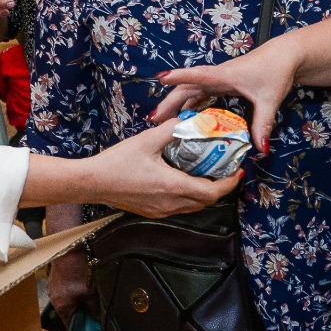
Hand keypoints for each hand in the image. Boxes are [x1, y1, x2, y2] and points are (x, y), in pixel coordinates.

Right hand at [48, 247, 94, 319]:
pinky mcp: (56, 278)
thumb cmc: (78, 269)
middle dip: (82, 313)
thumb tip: (98, 319)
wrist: (70, 246)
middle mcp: (54, 298)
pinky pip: (65, 290)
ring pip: (68, 300)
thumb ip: (94, 308)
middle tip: (96, 312)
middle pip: (70, 313)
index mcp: (61, 306)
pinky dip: (74, 291)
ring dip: (79, 301)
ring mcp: (53, 287)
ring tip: (90, 296)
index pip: (71, 325)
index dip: (83, 329)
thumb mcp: (91, 292)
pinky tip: (83, 284)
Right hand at [80, 118, 242, 217]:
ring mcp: (161, 210)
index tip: (238, 170)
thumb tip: (189, 119)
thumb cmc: (117, 162)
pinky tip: (185, 180)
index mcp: (173, 186)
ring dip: (206, 193)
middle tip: (226, 169)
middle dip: (221, 187)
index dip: (230, 183)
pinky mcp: (153, 212)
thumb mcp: (146, 140)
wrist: (91, 183)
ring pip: (194, 206)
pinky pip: (180, 208)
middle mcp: (171, 203)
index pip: (213, 192)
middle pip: (207, 201)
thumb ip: (171, 129)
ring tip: (209, 174)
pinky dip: (190, 197)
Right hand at [155, 35, 301, 153]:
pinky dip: (192, 104)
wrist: (286, 55)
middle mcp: (218, 76)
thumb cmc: (276, 70)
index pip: (198, 75)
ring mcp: (220, 79)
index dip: (179, 76)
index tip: (160, 77)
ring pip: (192, 91)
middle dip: (169, 102)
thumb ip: (262, 124)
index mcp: (225, 75)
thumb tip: (259, 148)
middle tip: (153, 119)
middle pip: (187, 87)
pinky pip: (202, 94)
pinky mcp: (224, 83)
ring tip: (162, 121)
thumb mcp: (269, 100)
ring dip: (177, 104)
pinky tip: (186, 117)